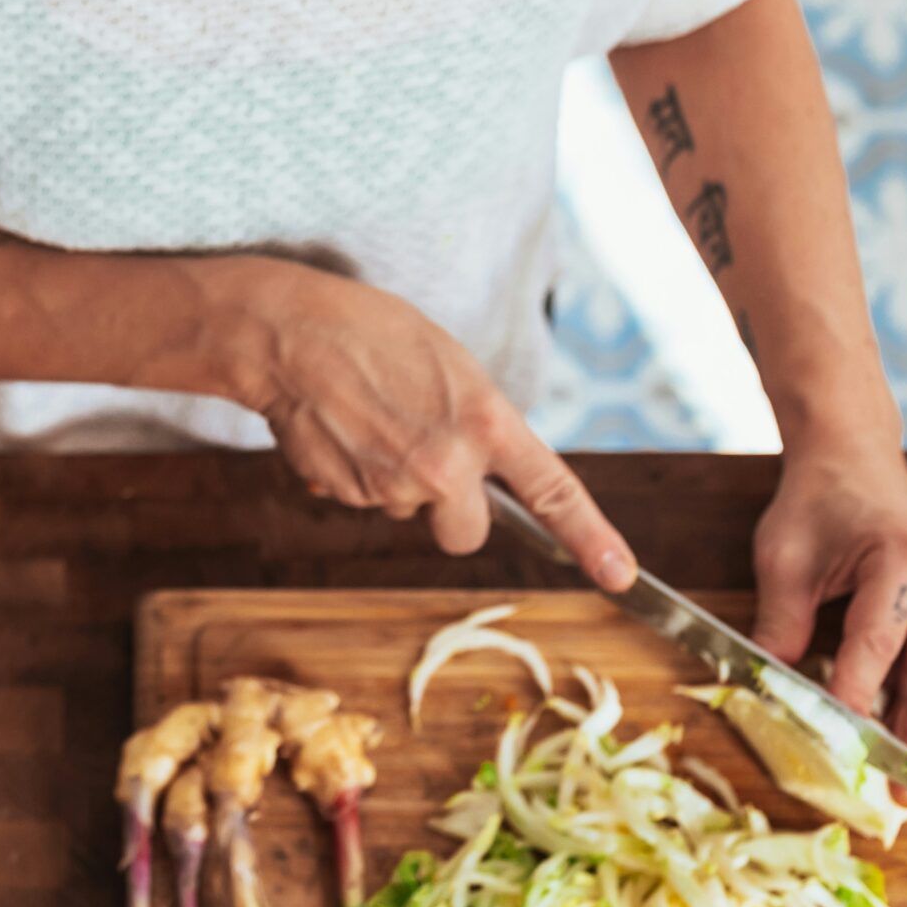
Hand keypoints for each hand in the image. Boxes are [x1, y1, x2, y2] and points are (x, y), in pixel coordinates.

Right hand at [221, 262, 636, 588]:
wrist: (286, 335)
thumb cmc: (368, 329)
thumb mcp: (448, 363)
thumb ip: (476, 420)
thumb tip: (477, 467)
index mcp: (486, 421)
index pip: (553, 492)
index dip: (592, 539)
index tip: (620, 577)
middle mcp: (447, 465)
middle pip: (466, 533)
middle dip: (450, 511)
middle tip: (424, 458)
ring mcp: (395, 486)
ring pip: (408, 510)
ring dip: (394, 480)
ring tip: (369, 418)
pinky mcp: (349, 495)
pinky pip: (365, 499)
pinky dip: (355, 473)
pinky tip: (341, 427)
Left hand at [752, 433, 906, 759]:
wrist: (852, 450)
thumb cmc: (814, 496)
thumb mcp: (782, 555)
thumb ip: (779, 620)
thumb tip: (767, 683)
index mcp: (902, 560)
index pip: (877, 642)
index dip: (855, 693)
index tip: (838, 740)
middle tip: (900, 797)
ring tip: (901, 784)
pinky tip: (895, 736)